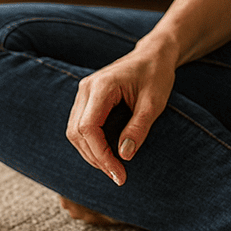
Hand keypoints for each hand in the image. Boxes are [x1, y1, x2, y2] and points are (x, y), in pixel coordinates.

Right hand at [65, 38, 176, 185]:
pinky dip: (90, 143)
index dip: (100, 155)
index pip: (88, 127)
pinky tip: (107, 153)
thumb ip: (138, 127)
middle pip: (77, 132)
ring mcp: (84, 91)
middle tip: (118, 175)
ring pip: (74, 131)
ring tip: (113, 167)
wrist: (153, 55)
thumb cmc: (156, 75)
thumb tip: (124, 155)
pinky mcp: (87, 97)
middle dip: (95, 158)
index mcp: (102, 86)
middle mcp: (87, 87)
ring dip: (90, 153)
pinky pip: (79, 124)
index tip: (119, 174)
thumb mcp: (154, 103)